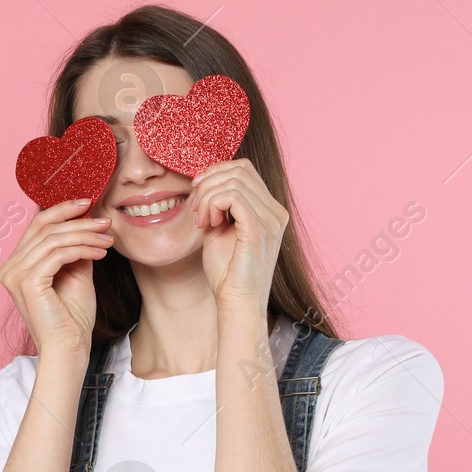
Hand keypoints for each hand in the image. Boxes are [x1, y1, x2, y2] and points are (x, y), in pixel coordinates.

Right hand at [0, 199, 112, 362]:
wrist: (69, 348)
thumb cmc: (72, 317)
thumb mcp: (76, 273)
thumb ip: (74, 248)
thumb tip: (87, 220)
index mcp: (17, 264)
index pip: (37, 225)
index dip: (62, 210)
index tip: (89, 204)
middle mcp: (10, 267)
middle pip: (43, 227)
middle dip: (77, 220)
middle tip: (105, 221)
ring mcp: (15, 274)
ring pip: (53, 238)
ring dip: (85, 235)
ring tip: (107, 240)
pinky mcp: (27, 282)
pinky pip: (58, 254)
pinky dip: (82, 249)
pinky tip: (100, 253)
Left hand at [190, 158, 288, 314]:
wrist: (236, 302)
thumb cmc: (226, 272)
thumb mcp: (219, 230)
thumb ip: (217, 205)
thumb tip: (202, 181)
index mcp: (270, 209)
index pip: (244, 169)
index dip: (216, 172)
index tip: (195, 191)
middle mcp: (276, 211)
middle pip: (239, 169)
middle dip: (209, 183)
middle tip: (195, 209)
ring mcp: (271, 219)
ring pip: (233, 181)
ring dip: (207, 197)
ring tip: (201, 221)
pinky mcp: (259, 229)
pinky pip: (232, 196)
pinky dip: (212, 204)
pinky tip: (208, 224)